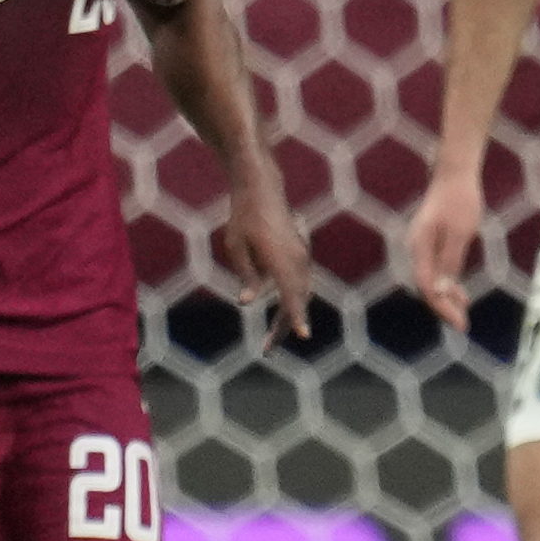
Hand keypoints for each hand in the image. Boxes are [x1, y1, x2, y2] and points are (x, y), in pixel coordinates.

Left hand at [216, 166, 314, 339]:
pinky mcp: (299, 256)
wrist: (263, 189)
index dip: (296, 315)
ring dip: (287, 317)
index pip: (291, 292)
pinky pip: (298, 285)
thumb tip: (246, 303)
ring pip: (300, 294)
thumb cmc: (245, 217)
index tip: (303, 335)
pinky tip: (279, 318)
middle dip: (284, 327)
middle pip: (297, 299)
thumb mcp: (236, 247)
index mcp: (281, 257)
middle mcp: (297, 258)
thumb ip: (245, 276)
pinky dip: (290, 303)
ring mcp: (301, 257)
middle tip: (266, 351)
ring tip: (269, 342)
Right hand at [407, 165, 487, 332]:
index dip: (442, 307)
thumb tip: (440, 290)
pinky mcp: (430, 239)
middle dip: (443, 306)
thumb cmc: (460, 199)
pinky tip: (459, 292)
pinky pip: (435, 267)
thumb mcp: (461, 232)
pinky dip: (447, 281)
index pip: (427, 286)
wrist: (455, 172)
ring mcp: (422, 243)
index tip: (459, 322)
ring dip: (446, 296)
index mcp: (420, 246)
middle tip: (462, 325)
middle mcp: (416, 247)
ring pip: (431, 278)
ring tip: (462, 312)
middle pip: (426, 285)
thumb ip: (450, 261)